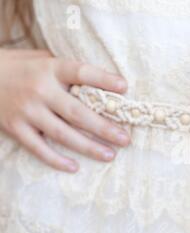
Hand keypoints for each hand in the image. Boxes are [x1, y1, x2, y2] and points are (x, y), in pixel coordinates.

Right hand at [0, 49, 130, 172]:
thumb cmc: (20, 67)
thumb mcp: (43, 59)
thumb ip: (68, 71)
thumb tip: (105, 84)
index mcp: (50, 68)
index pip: (81, 72)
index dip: (103, 79)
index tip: (125, 87)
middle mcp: (40, 90)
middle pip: (77, 112)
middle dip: (104, 127)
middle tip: (125, 139)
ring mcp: (27, 110)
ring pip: (62, 134)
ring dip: (88, 147)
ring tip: (110, 155)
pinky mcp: (14, 127)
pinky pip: (38, 148)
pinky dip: (56, 160)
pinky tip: (74, 167)